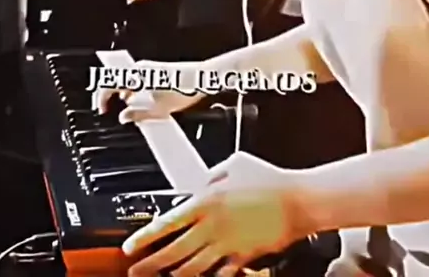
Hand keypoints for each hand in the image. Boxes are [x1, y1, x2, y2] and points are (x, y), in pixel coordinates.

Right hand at [94, 58, 202, 117]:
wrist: (202, 78)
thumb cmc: (184, 88)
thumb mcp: (159, 109)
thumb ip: (138, 114)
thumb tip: (124, 117)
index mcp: (137, 76)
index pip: (110, 83)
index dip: (102, 97)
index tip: (102, 109)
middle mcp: (142, 69)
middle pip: (118, 80)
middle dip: (113, 95)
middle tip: (112, 108)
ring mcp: (150, 69)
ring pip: (129, 81)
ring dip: (126, 94)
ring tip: (131, 108)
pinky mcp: (158, 71)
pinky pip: (140, 80)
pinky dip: (137, 91)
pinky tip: (145, 102)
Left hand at [122, 152, 308, 276]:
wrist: (298, 200)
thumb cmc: (269, 179)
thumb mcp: (234, 163)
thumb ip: (212, 174)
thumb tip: (199, 184)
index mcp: (207, 201)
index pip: (167, 223)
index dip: (145, 237)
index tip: (130, 246)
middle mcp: (213, 226)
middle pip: (174, 252)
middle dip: (151, 264)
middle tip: (136, 270)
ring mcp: (227, 245)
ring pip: (192, 268)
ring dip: (174, 275)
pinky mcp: (243, 257)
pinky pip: (220, 274)